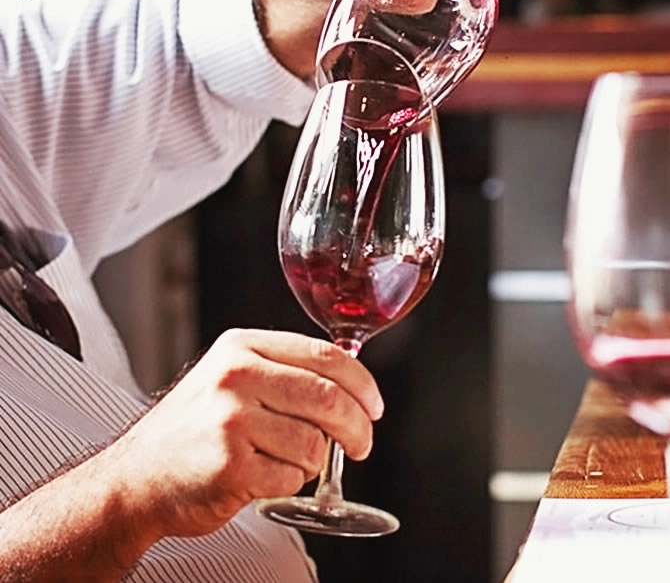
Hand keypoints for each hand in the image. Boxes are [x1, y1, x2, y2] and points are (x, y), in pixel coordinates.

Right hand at [106, 328, 383, 540]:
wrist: (134, 481)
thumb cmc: (192, 432)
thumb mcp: (231, 379)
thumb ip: (285, 372)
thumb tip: (352, 385)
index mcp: (242, 347)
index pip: (327, 356)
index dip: (363, 384)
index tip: (375, 406)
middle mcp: (236, 377)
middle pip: (329, 398)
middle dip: (357, 428)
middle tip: (361, 445)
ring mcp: (232, 420)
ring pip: (314, 442)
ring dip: (311, 461)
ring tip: (282, 460)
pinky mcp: (231, 464)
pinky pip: (291, 476)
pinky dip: (288, 482)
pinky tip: (261, 476)